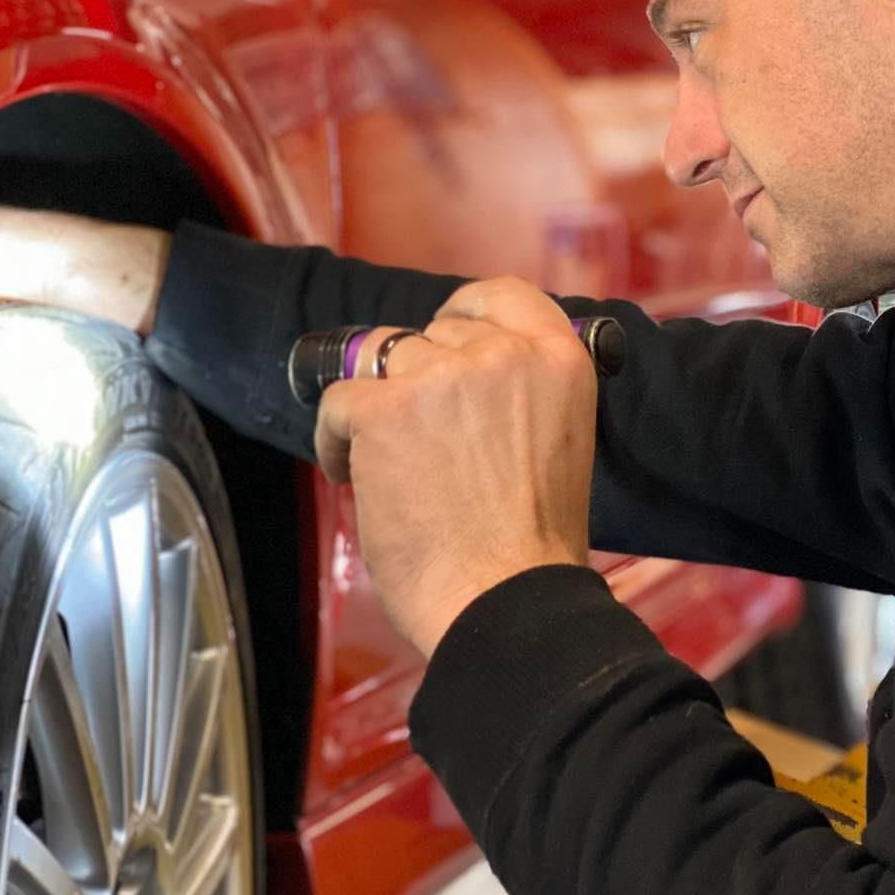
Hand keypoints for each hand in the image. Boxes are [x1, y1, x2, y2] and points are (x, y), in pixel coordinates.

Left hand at [314, 278, 596, 655]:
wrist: (506, 599)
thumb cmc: (532, 547)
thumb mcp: (557, 442)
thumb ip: (521, 396)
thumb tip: (463, 383)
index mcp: (559, 360)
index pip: (504, 294)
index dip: (466, 308)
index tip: (445, 330)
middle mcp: (502, 354)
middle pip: (435, 333)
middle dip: (419, 377)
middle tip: (417, 436)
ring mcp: (440, 377)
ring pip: (381, 358)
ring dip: (375, 404)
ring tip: (378, 459)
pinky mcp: (383, 410)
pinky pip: (338, 401)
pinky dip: (335, 438)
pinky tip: (351, 475)